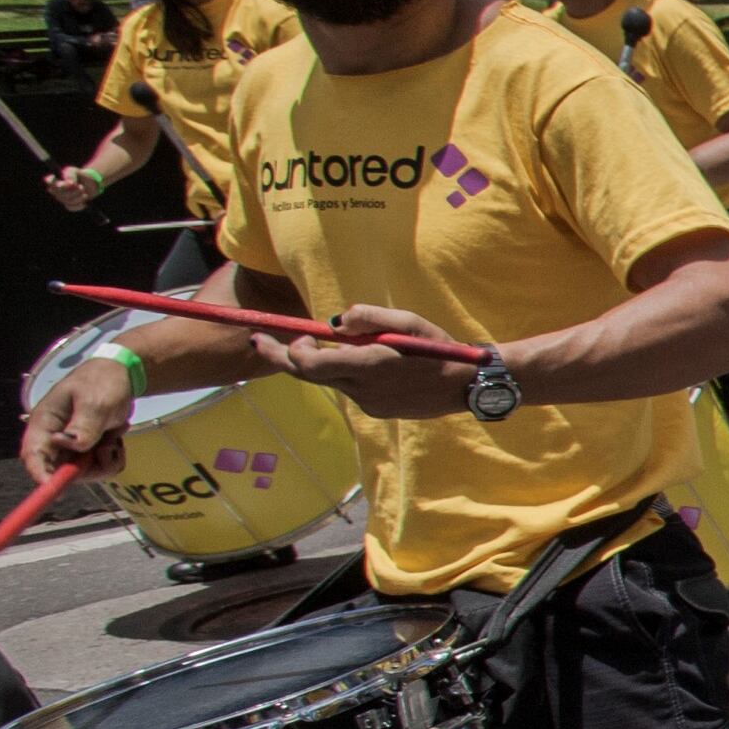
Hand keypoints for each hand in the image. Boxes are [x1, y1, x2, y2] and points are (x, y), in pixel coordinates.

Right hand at [20, 358, 132, 482]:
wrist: (120, 378)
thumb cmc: (100, 383)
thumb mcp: (95, 401)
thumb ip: (84, 424)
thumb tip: (68, 444)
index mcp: (45, 423)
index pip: (33, 454)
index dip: (39, 474)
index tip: (53, 488)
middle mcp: (54, 440)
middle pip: (59, 472)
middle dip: (85, 469)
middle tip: (107, 447)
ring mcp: (71, 448)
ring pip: (83, 474)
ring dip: (104, 461)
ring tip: (113, 436)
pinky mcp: (88, 452)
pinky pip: (99, 468)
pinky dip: (112, 459)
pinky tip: (116, 438)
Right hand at [43, 165, 103, 210]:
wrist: (89, 183)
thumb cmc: (79, 175)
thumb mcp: (74, 171)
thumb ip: (70, 175)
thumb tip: (70, 183)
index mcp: (56, 181)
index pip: (50, 182)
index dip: (51, 181)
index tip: (61, 181)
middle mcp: (57, 191)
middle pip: (60, 193)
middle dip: (72, 191)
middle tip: (81, 187)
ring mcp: (62, 198)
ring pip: (67, 201)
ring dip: (78, 198)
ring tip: (85, 194)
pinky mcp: (68, 204)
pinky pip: (70, 207)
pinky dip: (78, 206)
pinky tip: (84, 203)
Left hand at [267, 306, 483, 418]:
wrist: (469, 385)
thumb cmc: (439, 348)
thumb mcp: (408, 321)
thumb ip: (367, 318)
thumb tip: (333, 323)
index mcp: (367, 365)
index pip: (308, 364)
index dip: (290, 350)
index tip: (291, 334)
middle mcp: (362, 389)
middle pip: (308, 376)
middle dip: (281, 358)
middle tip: (259, 341)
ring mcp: (369, 403)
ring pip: (330, 382)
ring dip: (323, 364)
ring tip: (337, 345)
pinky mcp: (378, 410)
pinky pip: (350, 390)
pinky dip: (346, 374)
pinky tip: (369, 363)